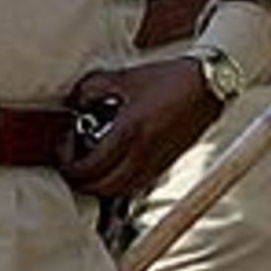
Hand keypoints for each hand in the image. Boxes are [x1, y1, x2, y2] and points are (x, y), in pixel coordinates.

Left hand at [58, 57, 219, 198]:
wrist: (208, 86)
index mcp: (130, 131)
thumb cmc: (167, 79)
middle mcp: (144, 153)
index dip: (68, 163)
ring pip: (120, 192)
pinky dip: (118, 184)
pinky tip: (112, 166)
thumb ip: (92, 89)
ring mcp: (157, 163)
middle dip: (80, 181)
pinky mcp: (166, 166)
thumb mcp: (124, 78)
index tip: (62, 147)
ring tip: (88, 166)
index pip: (90, 167)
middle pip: (102, 188)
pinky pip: (136, 186)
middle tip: (70, 163)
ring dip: (99, 186)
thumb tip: (74, 103)